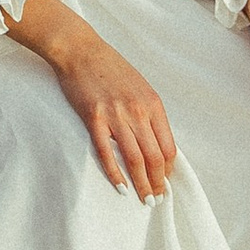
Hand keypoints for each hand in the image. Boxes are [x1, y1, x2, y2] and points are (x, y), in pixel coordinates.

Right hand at [8, 0, 175, 200]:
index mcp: (152, 103)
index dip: (169, 169)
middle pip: (154, 157)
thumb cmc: (110, 67)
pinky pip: (107, 153)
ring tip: (144, 200)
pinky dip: (115, 173)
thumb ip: (149, 113)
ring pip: (134, 159)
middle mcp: (138, 111)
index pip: (168, 146)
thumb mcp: (139, 86)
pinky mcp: (94, 118)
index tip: (166, 180)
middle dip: (158, 183)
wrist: (80, 50)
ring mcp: (116, 115)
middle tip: (157, 198)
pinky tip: (120, 186)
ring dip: (142, 184)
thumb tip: (156, 143)